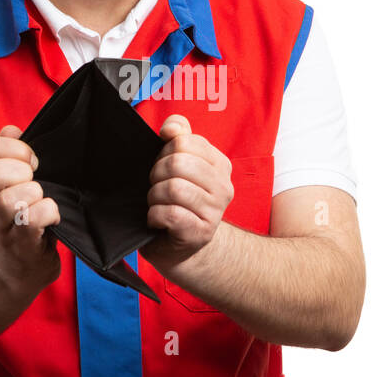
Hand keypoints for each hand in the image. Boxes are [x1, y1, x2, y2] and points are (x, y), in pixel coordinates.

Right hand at [0, 124, 61, 296]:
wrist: (18, 272)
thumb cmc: (23, 222)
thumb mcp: (13, 187)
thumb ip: (13, 157)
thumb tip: (12, 130)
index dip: (15, 148)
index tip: (33, 161)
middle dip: (22, 171)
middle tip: (36, 182)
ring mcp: (1, 228)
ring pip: (7, 200)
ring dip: (33, 195)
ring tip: (42, 201)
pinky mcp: (20, 247)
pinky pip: (31, 221)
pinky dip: (47, 213)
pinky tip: (52, 218)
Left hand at [143, 114, 233, 276]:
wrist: (185, 249)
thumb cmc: (179, 203)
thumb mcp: (179, 167)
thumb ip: (178, 138)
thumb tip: (171, 127)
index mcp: (220, 164)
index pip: (184, 141)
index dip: (164, 152)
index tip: (164, 168)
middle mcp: (223, 187)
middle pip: (177, 162)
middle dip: (156, 175)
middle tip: (157, 188)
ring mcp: (215, 211)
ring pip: (173, 188)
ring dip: (154, 197)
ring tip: (158, 205)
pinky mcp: (201, 233)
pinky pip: (170, 213)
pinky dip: (154, 216)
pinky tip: (158, 221)